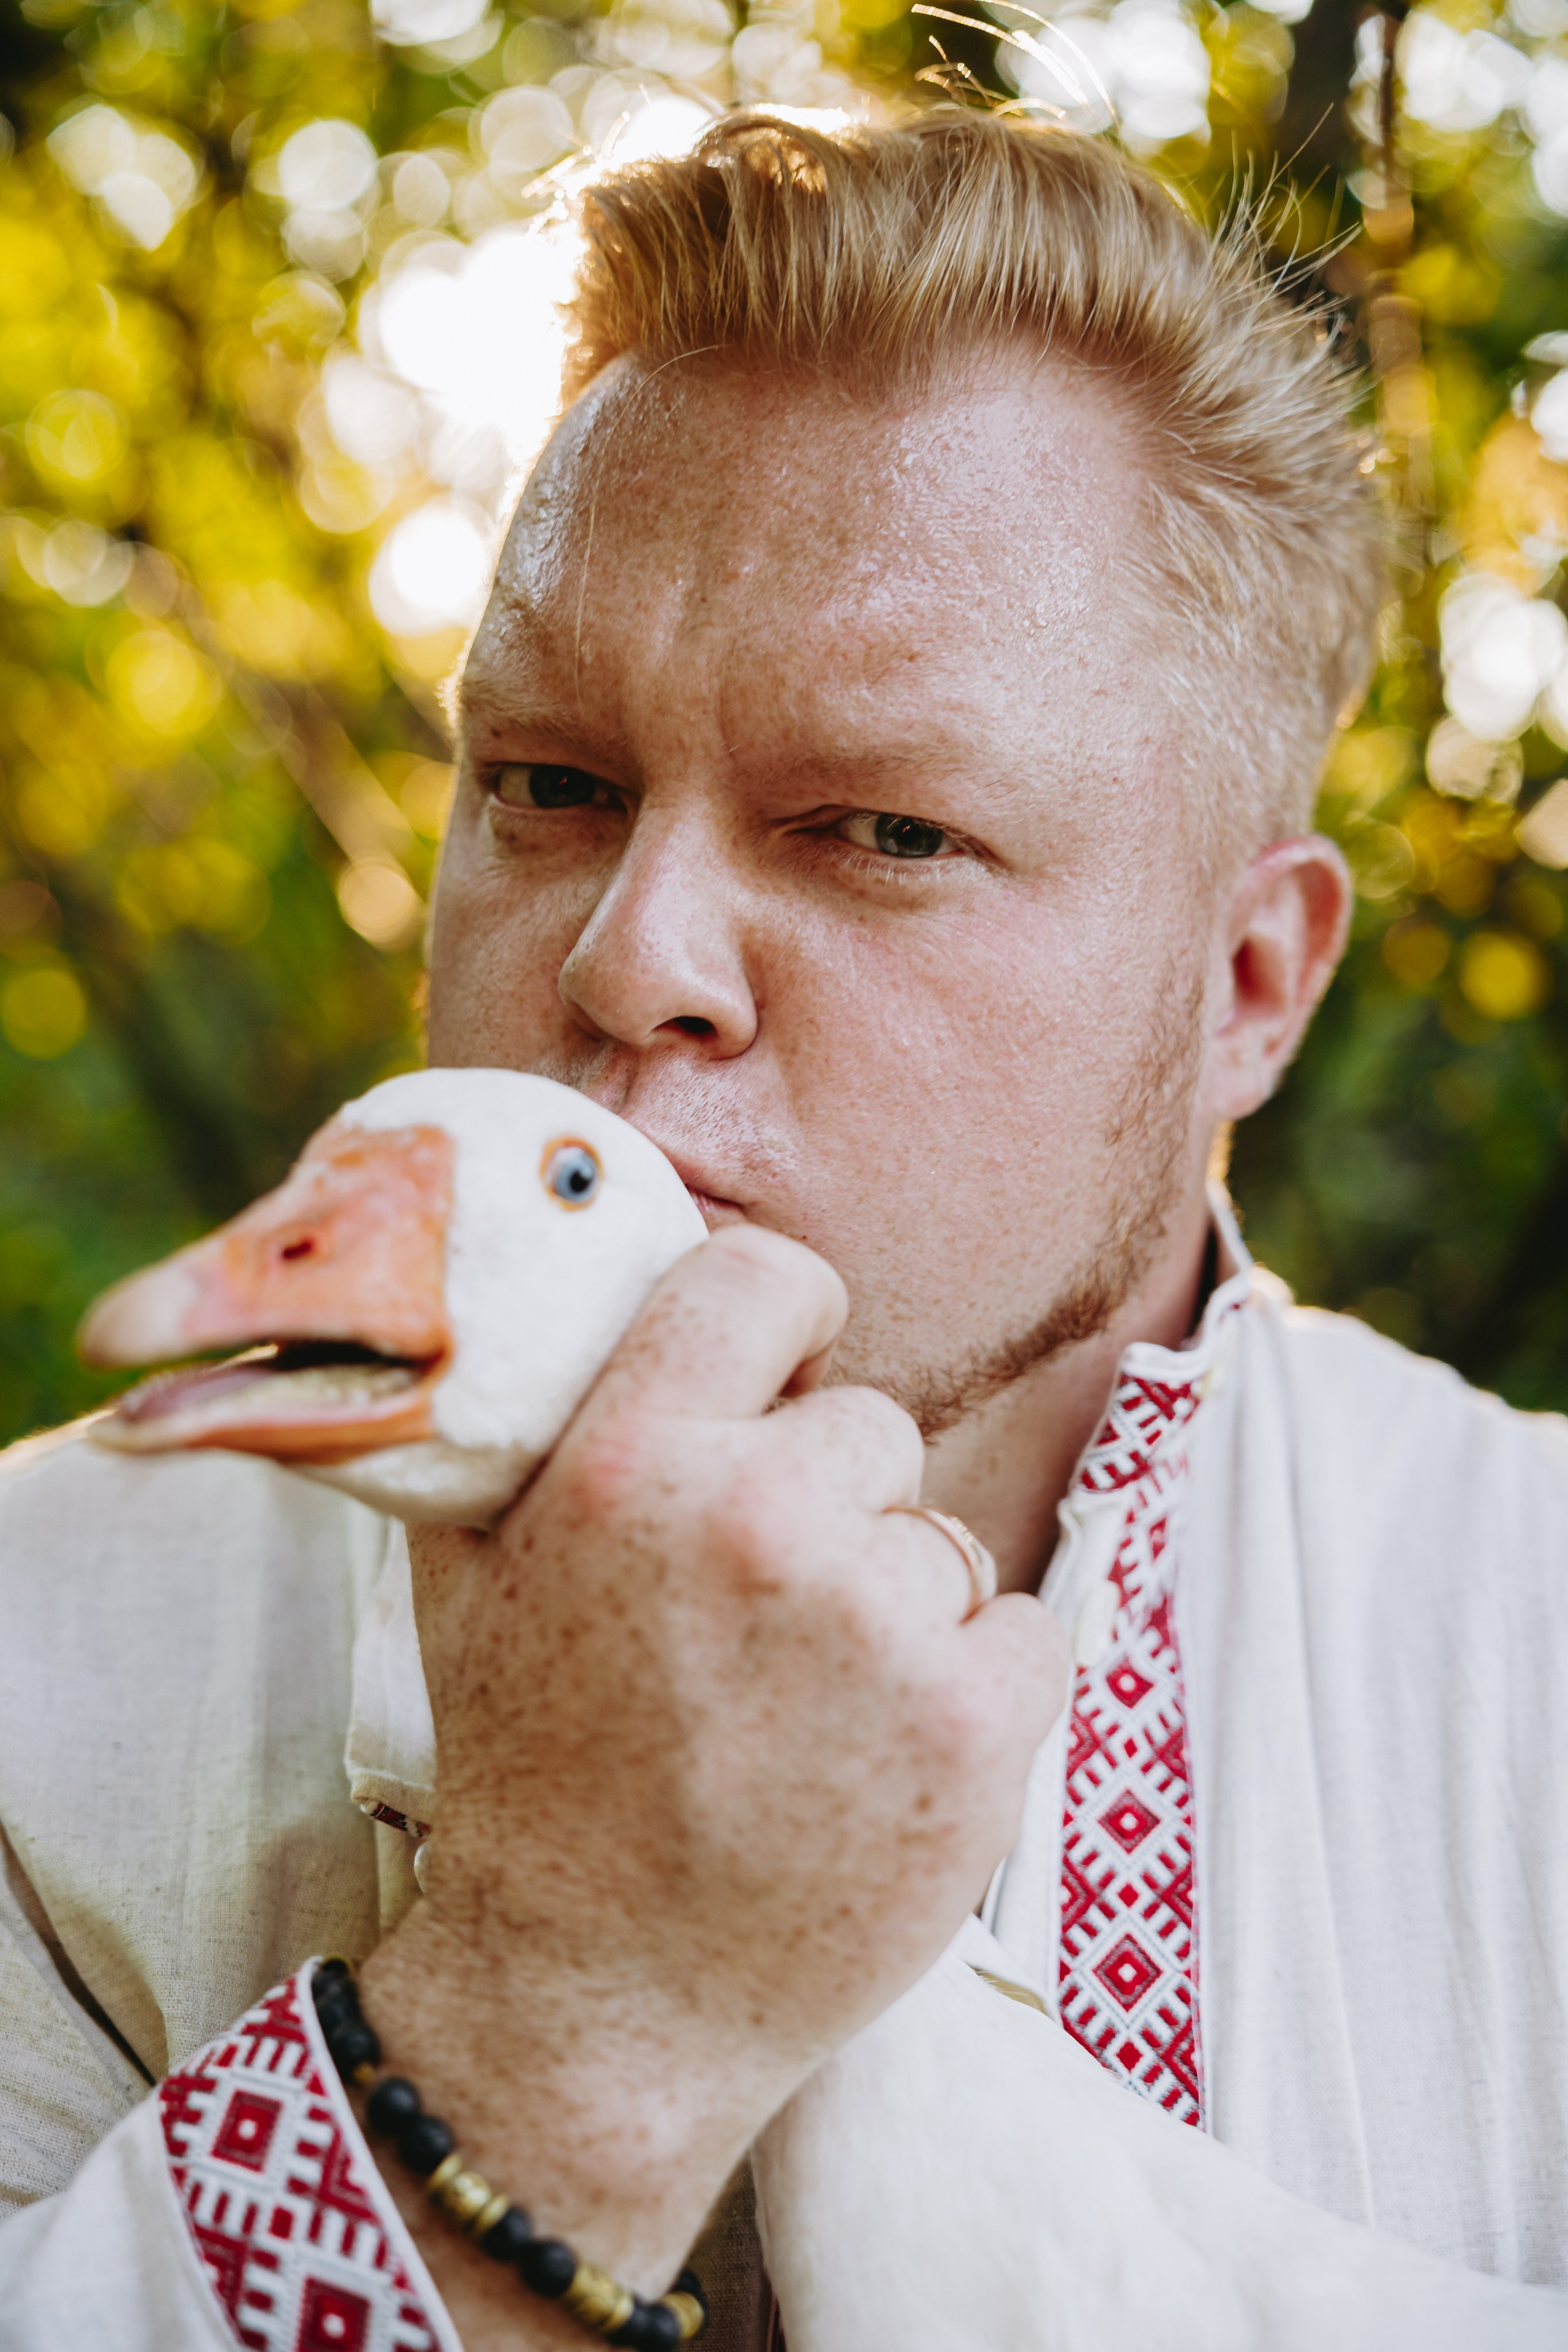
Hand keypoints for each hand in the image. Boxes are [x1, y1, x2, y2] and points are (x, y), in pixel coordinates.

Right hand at [359, 1226, 1068, 2341]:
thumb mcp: (468, 1581)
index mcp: (629, 1463)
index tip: (785, 1380)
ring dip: (897, 1608)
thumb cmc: (532, 1784)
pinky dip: (980, 1684)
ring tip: (810, 1716)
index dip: (786, 1319)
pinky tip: (889, 1754)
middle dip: (832, 1506)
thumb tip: (561, 1303)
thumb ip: (519, 1431)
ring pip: (940, 1540)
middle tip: (765, 1623)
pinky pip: (1026, 1627)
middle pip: (869, 1425)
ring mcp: (876, 1624)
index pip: (764, 1273)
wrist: (599, 2005)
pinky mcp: (974, 1726)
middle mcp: (756, 1522)